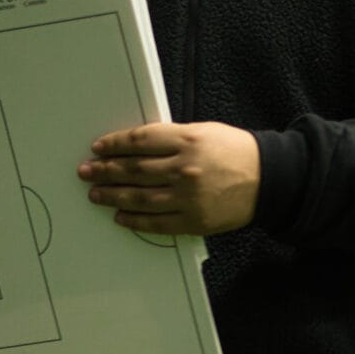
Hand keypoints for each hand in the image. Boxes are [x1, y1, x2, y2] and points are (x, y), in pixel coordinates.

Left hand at [79, 122, 259, 236]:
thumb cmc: (235, 151)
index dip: (114, 145)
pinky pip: (156, 222)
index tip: (98, 148)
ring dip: (113, 196)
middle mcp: (184, 168)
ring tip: (95, 194)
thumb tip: (134, 148)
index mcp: (187, 140)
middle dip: (105, 171)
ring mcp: (188, 197)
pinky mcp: (194, 220)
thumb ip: (170, 138)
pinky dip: (135, 220)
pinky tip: (120, 215)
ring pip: (139, 197)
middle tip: (86, 172)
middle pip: (134, 170)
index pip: (139, 141)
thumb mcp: (203, 131)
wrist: (268, 179)